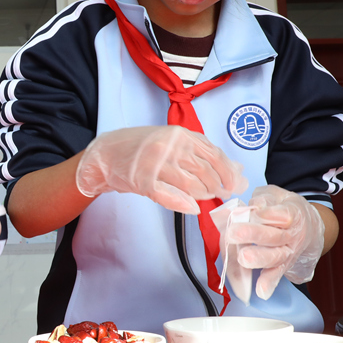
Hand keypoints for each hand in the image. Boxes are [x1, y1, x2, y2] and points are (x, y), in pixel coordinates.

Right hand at [75, 126, 247, 213]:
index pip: (214, 155)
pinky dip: (183, 205)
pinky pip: (170, 196)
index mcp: (180, 134)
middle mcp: (170, 146)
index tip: (233, 185)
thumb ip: (202, 152)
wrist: (105, 154)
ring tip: (202, 198)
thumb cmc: (141, 148)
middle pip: (206, 172)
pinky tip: (191, 207)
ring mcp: (157, 163)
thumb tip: (236, 169)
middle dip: (216, 187)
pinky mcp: (144, 180)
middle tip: (218, 195)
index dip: (228, 173)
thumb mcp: (173, 141)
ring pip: (191, 185)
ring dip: (201, 196)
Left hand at [224, 185, 325, 299]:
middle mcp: (293, 235)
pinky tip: (261, 291)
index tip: (254, 211)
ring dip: (259, 258)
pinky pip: (276, 273)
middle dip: (254, 235)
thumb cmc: (284, 206)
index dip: (269, 214)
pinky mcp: (283, 263)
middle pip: (275, 236)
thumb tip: (255, 205)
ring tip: (243, 257)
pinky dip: (269, 282)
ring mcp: (289, 251)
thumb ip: (266, 198)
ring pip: (276, 256)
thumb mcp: (277, 194)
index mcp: (293, 212)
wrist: (309, 224)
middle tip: (233, 233)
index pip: (284, 214)